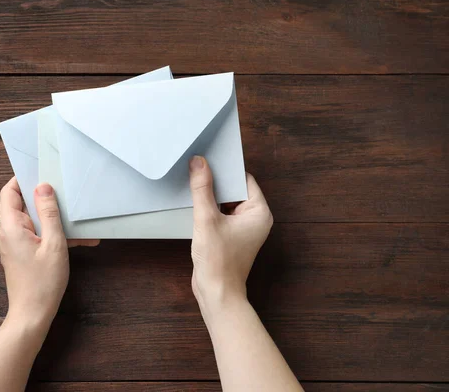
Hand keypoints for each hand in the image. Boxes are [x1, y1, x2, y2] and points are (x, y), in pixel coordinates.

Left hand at [0, 177, 98, 331]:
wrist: (32, 316)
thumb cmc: (43, 282)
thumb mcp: (54, 244)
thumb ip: (49, 214)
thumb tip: (43, 187)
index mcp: (11, 227)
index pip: (10, 192)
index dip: (23, 178)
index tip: (42, 171)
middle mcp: (9, 233)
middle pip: (23, 205)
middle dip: (45, 199)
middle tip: (66, 192)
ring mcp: (16, 245)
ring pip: (34, 221)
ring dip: (55, 219)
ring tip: (79, 220)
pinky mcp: (23, 255)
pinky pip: (38, 236)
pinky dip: (55, 235)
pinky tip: (80, 241)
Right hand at [188, 156, 272, 315]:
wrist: (216, 293)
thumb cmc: (218, 261)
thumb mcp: (207, 219)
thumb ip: (202, 189)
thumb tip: (199, 163)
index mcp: (259, 212)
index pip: (244, 180)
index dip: (226, 170)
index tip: (209, 160)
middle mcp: (255, 219)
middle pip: (234, 190)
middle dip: (217, 184)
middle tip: (198, 172)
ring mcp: (243, 229)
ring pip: (226, 202)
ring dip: (211, 197)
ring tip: (195, 189)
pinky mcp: (231, 236)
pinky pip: (221, 215)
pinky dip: (209, 210)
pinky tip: (195, 207)